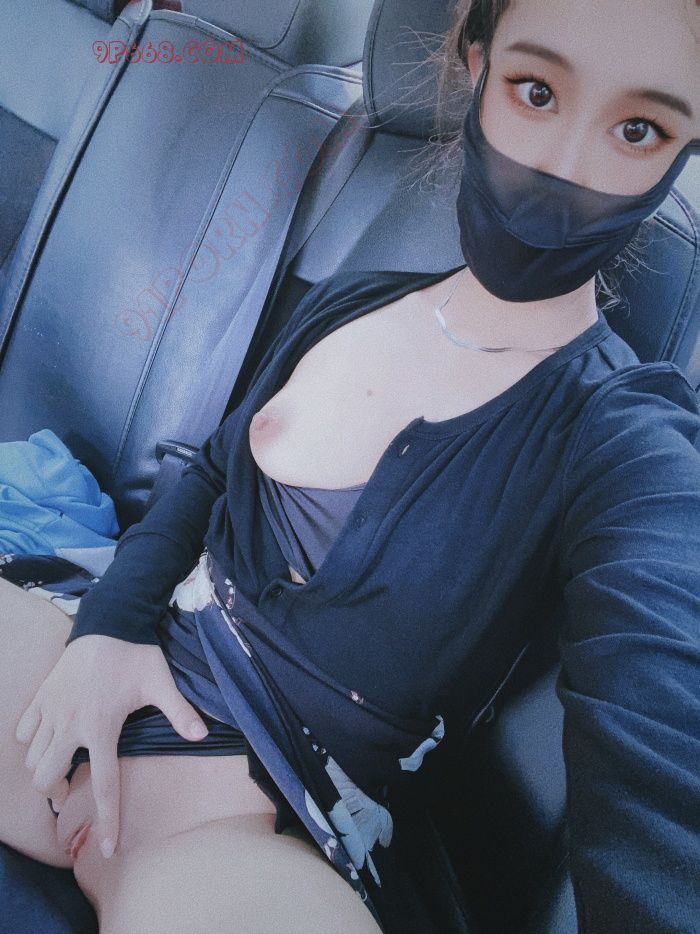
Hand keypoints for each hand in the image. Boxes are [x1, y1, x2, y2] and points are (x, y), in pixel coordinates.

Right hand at [15, 634, 209, 857]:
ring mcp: (51, 710)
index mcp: (101, 728)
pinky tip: (46, 735)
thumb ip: (180, 712)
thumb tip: (202, 735)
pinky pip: (23, 730)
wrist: (109, 618)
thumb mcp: (161, 683)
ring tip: (59, 765)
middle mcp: (70, 725)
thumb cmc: (135, 653)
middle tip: (69, 787)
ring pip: (31, 758)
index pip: (102, 785)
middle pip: (46, 779)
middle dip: (54, 791)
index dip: (105, 821)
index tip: (106, 850)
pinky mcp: (42, 696)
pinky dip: (30, 739)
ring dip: (43, 767)